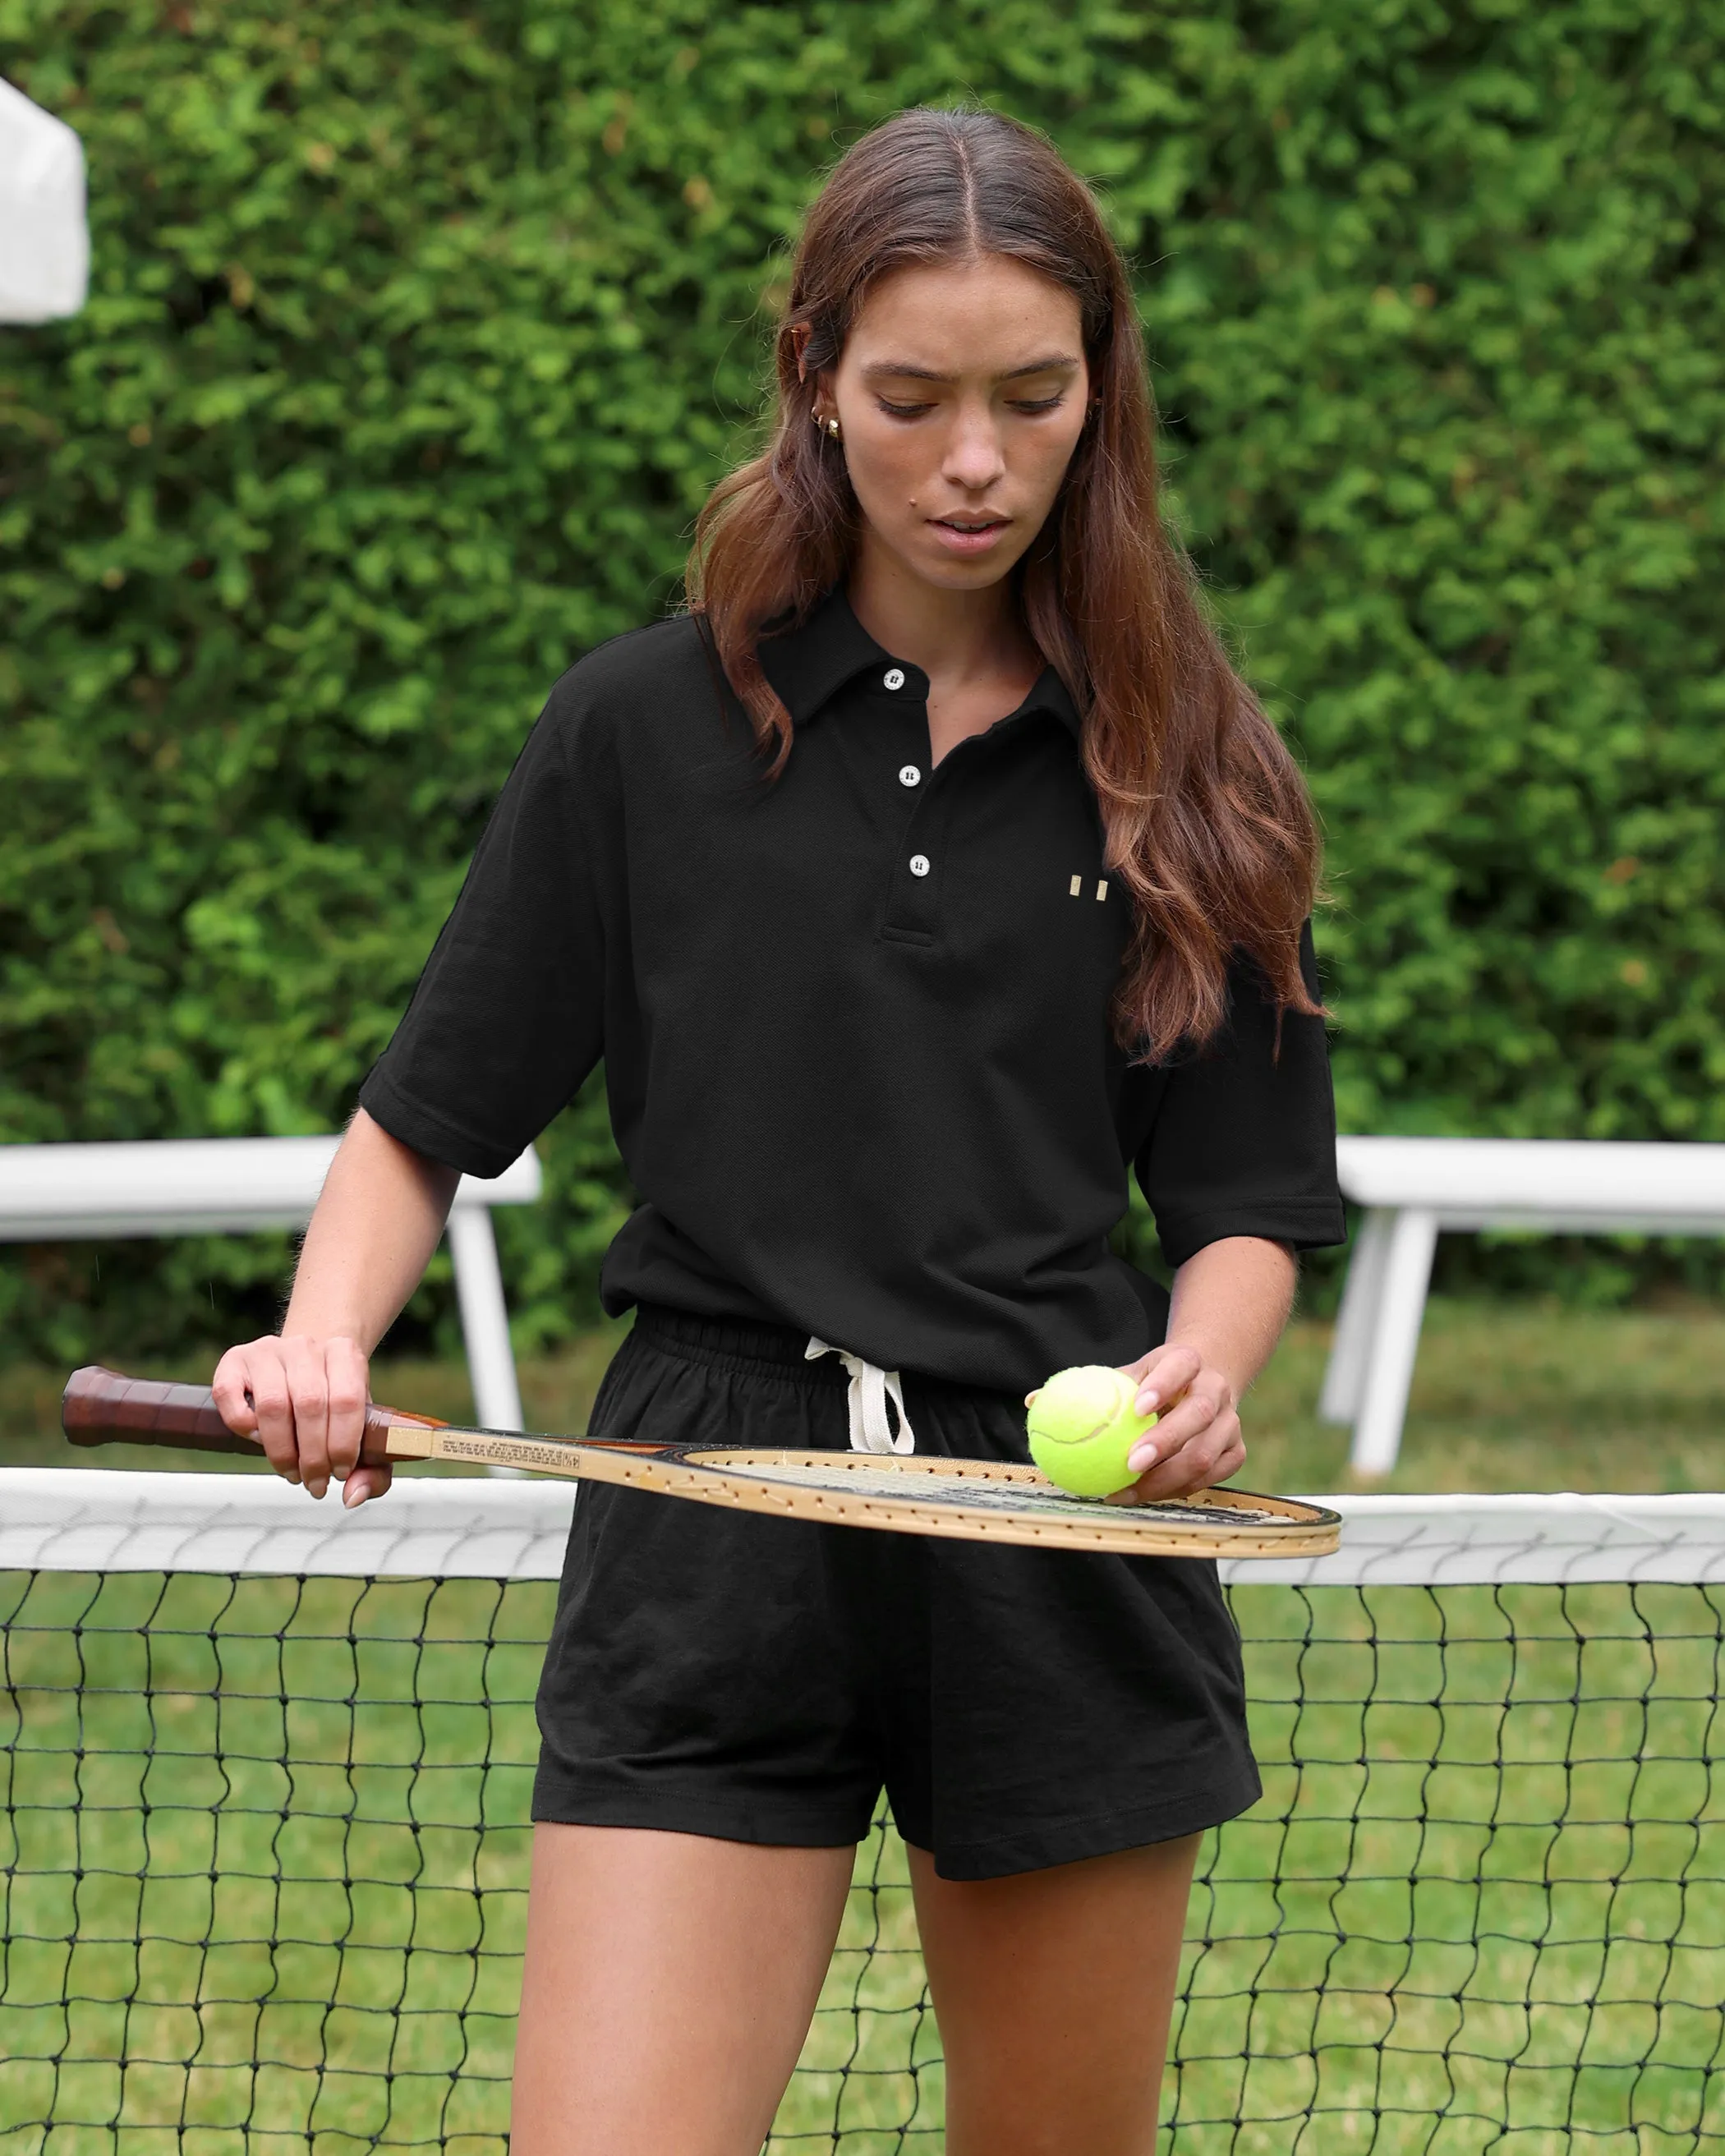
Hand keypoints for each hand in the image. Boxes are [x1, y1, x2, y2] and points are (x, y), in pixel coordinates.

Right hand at [211, 1333, 391, 1505]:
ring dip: (281, 1450)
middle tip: (315, 1482)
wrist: (308, 1365)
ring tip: (292, 1471)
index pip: (346, 1400)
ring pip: (272, 1405)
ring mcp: (267, 1350)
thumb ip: (373, 1468)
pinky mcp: (234, 1360)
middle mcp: (305, 1346)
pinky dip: (243, 1426)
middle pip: (310, 1405)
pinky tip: (259, 1438)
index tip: (340, 1473)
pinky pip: (229, 1395)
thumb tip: (352, 1496)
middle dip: (312, 1457)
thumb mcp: (364, 1428)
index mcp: (344, 1353)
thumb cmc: (336, 1402)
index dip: (342, 1445)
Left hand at [1104, 1342, 1244, 1504]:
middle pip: (1199, 1413)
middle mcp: (1215, 1389)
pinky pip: (1209, 1477)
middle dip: (1166, 1441)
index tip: (1137, 1408)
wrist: (1200, 1386)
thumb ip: (1092, 1387)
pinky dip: (1176, 1490)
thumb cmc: (1152, 1383)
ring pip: (1206, 1454)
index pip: (1180, 1365)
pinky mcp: (1235, 1450)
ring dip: (1166, 1478)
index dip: (1162, 1385)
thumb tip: (1038, 1402)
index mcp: (1187, 1361)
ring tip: (1127, 1491)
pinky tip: (1144, 1495)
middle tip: (1131, 1462)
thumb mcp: (1129, 1374)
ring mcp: (1230, 1421)